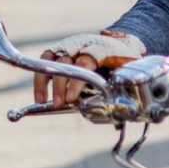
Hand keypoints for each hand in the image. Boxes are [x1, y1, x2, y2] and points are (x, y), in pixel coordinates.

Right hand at [32, 29, 148, 107]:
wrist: (122, 43)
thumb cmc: (125, 63)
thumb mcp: (127, 74)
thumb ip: (119, 93)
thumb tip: (116, 124)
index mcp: (102, 48)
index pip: (85, 62)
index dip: (76, 81)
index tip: (71, 99)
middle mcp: (84, 44)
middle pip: (65, 61)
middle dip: (60, 84)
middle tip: (59, 104)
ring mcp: (71, 45)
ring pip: (51, 58)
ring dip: (44, 80)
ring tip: (42, 100)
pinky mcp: (62, 49)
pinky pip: (45, 59)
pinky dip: (41, 78)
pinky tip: (41, 97)